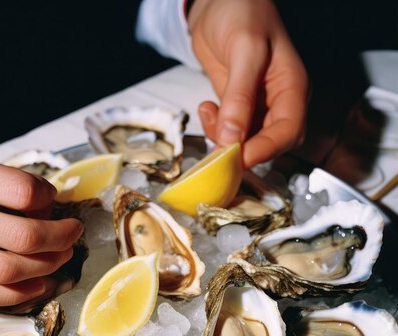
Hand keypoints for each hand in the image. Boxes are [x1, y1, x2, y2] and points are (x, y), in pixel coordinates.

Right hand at [0, 132, 82, 307]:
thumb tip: (35, 194)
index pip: (21, 192)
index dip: (48, 198)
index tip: (52, 199)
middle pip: (21, 237)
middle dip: (60, 237)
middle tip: (71, 232)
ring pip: (5, 271)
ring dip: (45, 267)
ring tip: (59, 257)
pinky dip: (15, 295)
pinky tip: (35, 285)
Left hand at [188, 0, 308, 167]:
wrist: (218, 0)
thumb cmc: (242, 9)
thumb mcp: (245, 50)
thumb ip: (239, 96)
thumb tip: (232, 138)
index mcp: (292, 87)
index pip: (288, 131)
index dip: (265, 149)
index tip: (238, 157)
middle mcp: (279, 101)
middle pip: (269, 143)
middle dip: (243, 149)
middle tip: (217, 146)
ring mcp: (258, 106)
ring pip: (247, 141)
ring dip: (225, 139)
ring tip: (209, 114)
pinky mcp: (238, 108)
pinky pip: (229, 131)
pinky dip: (215, 129)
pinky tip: (206, 109)